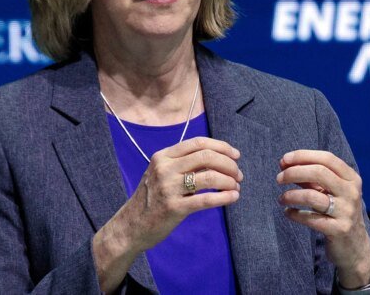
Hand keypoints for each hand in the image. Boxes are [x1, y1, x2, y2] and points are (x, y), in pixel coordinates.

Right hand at [93, 137, 241, 292]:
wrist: (131, 226)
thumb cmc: (151, 199)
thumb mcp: (160, 173)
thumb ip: (182, 163)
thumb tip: (217, 157)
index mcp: (162, 156)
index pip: (198, 143)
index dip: (221, 146)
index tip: (236, 155)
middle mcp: (164, 169)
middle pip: (206, 157)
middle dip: (228, 164)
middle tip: (238, 174)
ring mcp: (168, 188)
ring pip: (210, 177)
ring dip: (229, 181)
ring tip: (236, 187)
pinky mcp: (174, 208)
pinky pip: (206, 200)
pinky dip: (225, 197)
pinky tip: (233, 197)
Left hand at [276, 149, 369, 288]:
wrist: (354, 245)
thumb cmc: (337, 211)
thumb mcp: (328, 191)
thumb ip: (310, 177)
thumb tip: (285, 163)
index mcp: (351, 178)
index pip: (326, 158)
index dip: (303, 156)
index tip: (284, 160)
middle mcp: (351, 192)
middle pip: (319, 172)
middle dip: (294, 172)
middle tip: (279, 178)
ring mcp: (347, 211)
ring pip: (312, 196)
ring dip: (291, 195)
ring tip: (281, 198)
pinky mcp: (339, 229)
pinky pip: (311, 218)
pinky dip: (295, 214)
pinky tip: (288, 213)